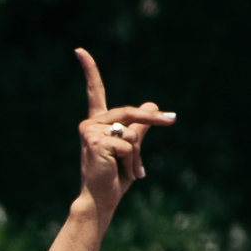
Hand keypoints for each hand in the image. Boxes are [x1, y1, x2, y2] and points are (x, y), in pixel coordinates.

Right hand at [73, 46, 173, 221]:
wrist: (100, 200)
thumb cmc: (114, 177)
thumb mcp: (131, 149)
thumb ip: (139, 127)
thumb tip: (152, 104)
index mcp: (97, 122)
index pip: (94, 91)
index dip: (88, 70)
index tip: (78, 50)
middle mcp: (91, 123)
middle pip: (130, 113)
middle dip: (152, 119)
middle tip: (172, 120)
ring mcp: (90, 131)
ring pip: (131, 133)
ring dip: (137, 155)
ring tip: (127, 171)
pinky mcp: (95, 141)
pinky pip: (128, 144)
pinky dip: (131, 161)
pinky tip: (120, 171)